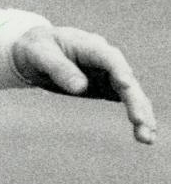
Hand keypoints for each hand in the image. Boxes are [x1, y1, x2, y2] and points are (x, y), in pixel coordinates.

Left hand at [12, 25, 156, 144]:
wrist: (35, 51)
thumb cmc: (36, 49)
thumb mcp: (39, 55)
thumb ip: (58, 68)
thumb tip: (80, 87)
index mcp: (88, 45)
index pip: (108, 58)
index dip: (119, 71)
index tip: (127, 86)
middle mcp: (105, 58)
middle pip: (126, 79)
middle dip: (135, 100)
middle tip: (141, 123)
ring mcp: (109, 73)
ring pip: (131, 93)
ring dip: (142, 114)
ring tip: (147, 138)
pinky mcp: (107, 87)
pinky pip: (127, 101)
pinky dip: (137, 116)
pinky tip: (145, 134)